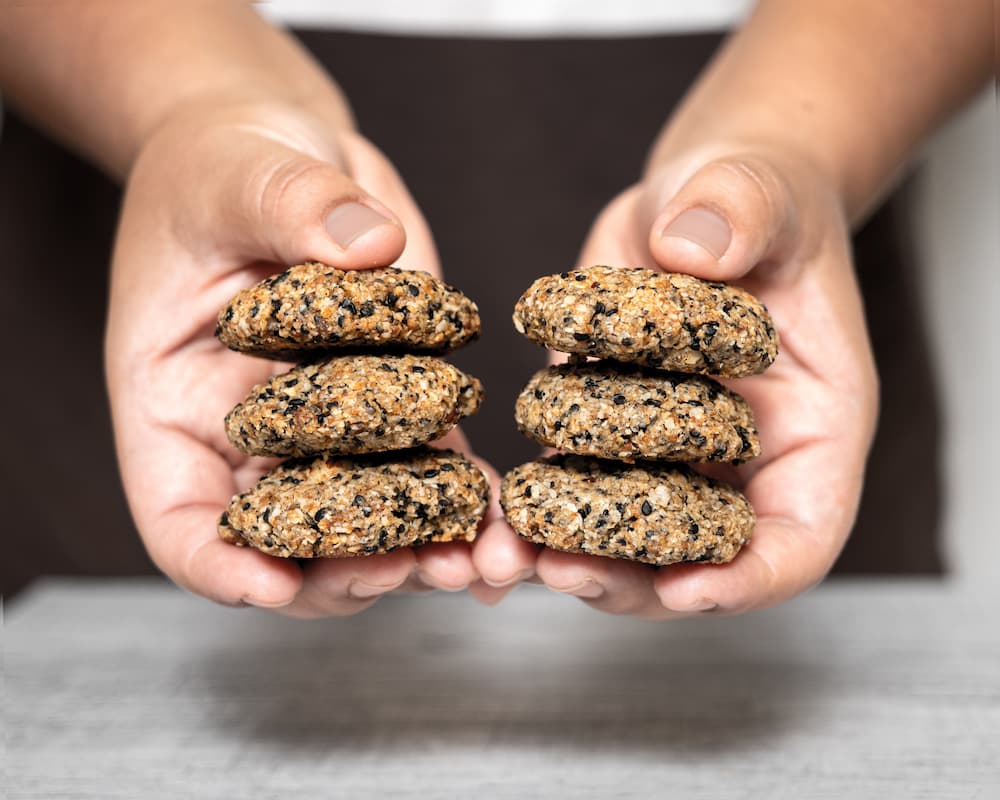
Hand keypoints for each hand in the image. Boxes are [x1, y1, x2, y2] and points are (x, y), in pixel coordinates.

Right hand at [106, 101, 505, 616]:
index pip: (179, 520)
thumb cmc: (221, 165)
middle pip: (288, 540)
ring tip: (478, 562)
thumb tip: (371, 244)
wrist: (280, 153)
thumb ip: (292, 208)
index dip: (220, 565)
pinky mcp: (394, 400)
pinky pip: (429, 461)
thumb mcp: (235, 173)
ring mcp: (325, 427)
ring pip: (369, 518)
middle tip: (408, 572)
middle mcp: (249, 437)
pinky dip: (465, 491)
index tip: (272, 586)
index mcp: (176, 406)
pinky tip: (503, 509)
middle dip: (347, 570)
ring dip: (423, 547)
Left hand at [474, 149, 877, 616]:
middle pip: (698, 559)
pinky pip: (575, 487)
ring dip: (567, 555)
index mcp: (809, 428)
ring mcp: (672, 455)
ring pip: (627, 539)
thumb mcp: (761, 190)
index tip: (686, 590)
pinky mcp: (610, 434)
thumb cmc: (755, 199)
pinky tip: (487, 508)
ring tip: (503, 555)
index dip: (751, 578)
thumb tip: (689, 248)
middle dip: (631, 581)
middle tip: (559, 575)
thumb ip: (741, 211)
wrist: (697, 205)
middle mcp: (741, 461)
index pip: (800, 535)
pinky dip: (536, 505)